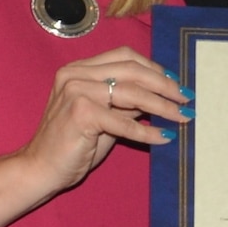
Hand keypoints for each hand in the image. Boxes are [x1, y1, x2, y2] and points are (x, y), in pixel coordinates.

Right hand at [15, 49, 190, 194]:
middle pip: (132, 70)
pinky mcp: (80, 113)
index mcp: (79, 69)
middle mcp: (75, 74)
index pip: (125, 57)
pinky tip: (164, 138)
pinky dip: (147, 131)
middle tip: (187, 99)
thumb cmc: (74, 144)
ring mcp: (75, 91)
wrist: (40, 169)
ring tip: (182, 117)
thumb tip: (164, 94)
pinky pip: (124, 122)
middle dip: (165, 85)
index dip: (154, 68)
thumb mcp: (106, 116)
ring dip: (162, 106)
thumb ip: (128, 102)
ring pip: (132, 93)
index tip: (176, 83)